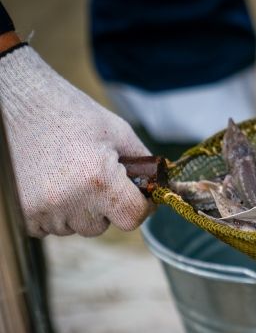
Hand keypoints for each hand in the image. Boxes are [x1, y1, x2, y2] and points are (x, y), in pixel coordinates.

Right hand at [0, 44, 151, 236]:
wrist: (18, 104)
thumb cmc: (70, 113)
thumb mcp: (118, 131)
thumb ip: (144, 163)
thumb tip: (160, 185)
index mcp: (98, 179)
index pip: (133, 218)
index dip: (141, 207)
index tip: (140, 197)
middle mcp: (70, 201)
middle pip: (103, 225)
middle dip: (107, 206)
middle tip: (95, 176)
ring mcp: (42, 210)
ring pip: (76, 227)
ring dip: (79, 210)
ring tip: (68, 175)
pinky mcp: (22, 214)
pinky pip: (49, 228)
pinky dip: (54, 212)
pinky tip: (50, 183)